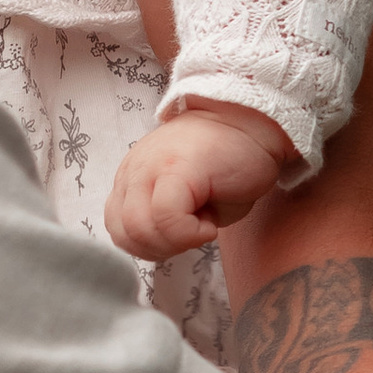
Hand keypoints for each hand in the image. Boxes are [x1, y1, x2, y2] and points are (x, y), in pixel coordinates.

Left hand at [106, 106, 297, 259]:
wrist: (254, 124)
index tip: (181, 237)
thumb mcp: (187, 199)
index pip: (118, 228)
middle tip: (192, 235)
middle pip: (125, 232)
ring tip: (201, 226)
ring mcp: (150, 166)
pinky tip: (209, 225)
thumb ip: (162, 220)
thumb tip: (163, 241)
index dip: (149, 246)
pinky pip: (166, 217)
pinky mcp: (176, 168)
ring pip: (139, 228)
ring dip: (173, 242)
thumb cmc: (229, 162)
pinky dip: (189, 234)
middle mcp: (135, 171)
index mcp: (133, 178)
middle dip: (161, 249)